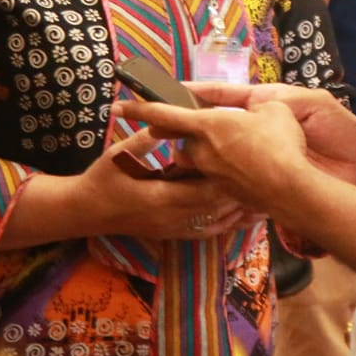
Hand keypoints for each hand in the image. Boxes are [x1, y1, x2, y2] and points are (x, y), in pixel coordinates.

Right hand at [75, 128, 259, 240]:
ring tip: (268, 195)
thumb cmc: (102, 180)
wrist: (87, 212)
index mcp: (159, 198)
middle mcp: (171, 218)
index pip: (202, 190)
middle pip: (216, 207)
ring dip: (241, 209)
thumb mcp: (119, 155)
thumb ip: (145, 140)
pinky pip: (210, 231)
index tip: (246, 162)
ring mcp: (174, 229)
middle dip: (242, 192)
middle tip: (267, 177)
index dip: (227, 178)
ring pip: (217, 222)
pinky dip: (231, 223)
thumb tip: (165, 121)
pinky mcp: (175, 234)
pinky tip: (248, 214)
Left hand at [117, 84, 355, 210]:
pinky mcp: (224, 194)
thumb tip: (256, 111)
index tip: (119, 105)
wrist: (293, 190)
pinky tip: (241, 174)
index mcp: (209, 126)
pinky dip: (220, 177)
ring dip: (200, 160)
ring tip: (225, 155)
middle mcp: (204, 152)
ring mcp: (212, 176)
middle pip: (180, 145)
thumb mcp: (273, 111)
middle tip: (194, 134)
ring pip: (195, 165)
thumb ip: (256, 109)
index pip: (164, 115)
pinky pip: (213, 182)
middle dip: (181, 140)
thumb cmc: (282, 143)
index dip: (140, 108)